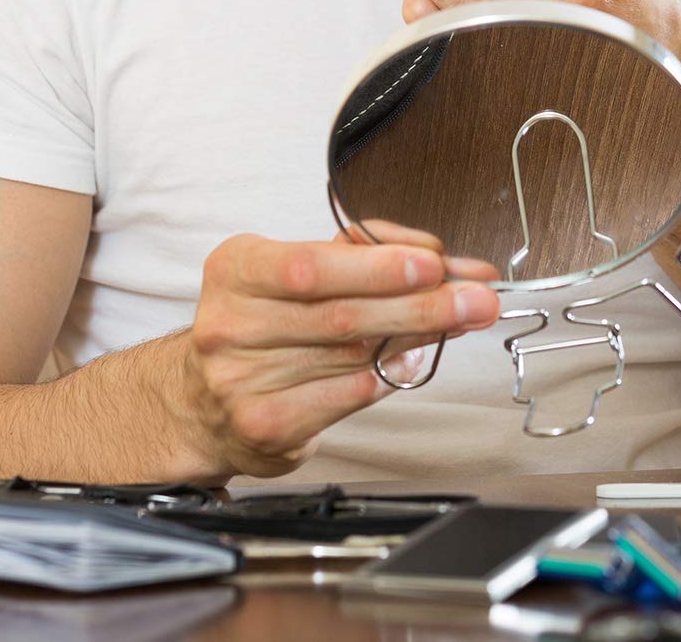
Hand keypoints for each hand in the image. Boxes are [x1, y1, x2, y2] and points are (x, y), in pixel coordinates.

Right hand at [180, 220, 498, 479]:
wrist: (203, 398)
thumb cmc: (269, 318)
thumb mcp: (301, 267)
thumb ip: (367, 254)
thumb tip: (446, 262)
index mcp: (237, 269)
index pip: (310, 266)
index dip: (376, 267)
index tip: (433, 264)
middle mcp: (230, 325)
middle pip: (342, 314)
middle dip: (423, 304)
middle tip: (477, 297)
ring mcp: (243, 381)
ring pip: (354, 355)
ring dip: (419, 336)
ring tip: (460, 319)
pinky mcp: (265, 426)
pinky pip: (349, 395)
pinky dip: (389, 376)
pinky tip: (411, 360)